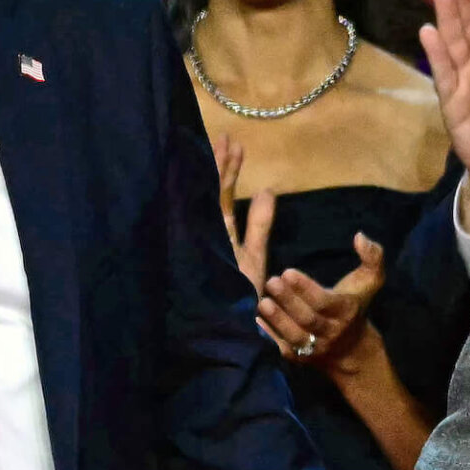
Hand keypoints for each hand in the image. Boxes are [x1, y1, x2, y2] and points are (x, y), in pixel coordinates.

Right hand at [213, 134, 273, 295]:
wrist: (234, 333)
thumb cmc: (242, 300)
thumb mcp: (254, 255)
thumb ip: (259, 224)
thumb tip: (266, 190)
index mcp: (220, 237)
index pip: (222, 197)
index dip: (228, 170)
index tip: (234, 144)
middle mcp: (209, 238)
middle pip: (213, 195)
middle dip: (219, 165)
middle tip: (224, 136)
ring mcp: (204, 247)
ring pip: (207, 204)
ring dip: (216, 176)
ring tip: (223, 146)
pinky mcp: (204, 260)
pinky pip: (205, 227)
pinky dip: (205, 205)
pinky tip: (208, 181)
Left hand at [259, 233, 384, 371]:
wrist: (352, 351)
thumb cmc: (355, 306)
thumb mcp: (370, 281)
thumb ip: (372, 256)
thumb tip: (359, 236)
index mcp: (346, 311)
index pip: (325, 302)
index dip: (306, 289)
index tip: (288, 272)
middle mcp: (331, 332)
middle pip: (308, 319)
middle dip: (288, 301)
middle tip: (271, 282)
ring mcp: (314, 348)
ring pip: (295, 336)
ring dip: (277, 319)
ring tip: (261, 302)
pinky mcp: (299, 358)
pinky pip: (283, 349)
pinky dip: (269, 336)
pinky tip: (254, 321)